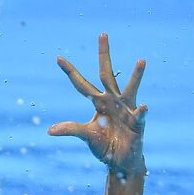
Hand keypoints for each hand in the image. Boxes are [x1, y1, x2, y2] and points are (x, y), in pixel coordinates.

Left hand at [48, 33, 146, 176]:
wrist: (121, 161)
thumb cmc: (104, 146)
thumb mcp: (86, 136)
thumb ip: (71, 130)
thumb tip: (49, 131)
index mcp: (98, 102)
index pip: (81, 84)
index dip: (70, 72)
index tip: (58, 58)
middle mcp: (112, 100)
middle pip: (107, 74)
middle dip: (104, 54)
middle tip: (102, 34)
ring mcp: (126, 109)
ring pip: (130, 88)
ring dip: (136, 76)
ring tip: (141, 61)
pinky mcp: (137, 122)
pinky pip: (139, 115)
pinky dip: (141, 111)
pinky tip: (144, 106)